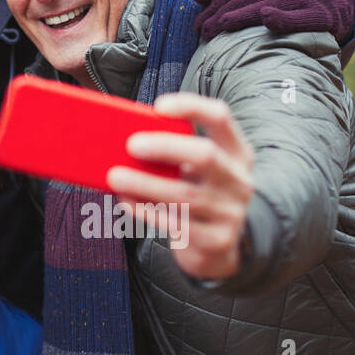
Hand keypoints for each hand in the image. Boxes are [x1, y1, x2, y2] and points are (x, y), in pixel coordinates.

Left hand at [105, 92, 254, 280]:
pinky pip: (176, 223)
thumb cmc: (195, 195)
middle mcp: (239, 180)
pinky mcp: (217, 241)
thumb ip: (171, 154)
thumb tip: (122, 138)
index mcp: (236, 152)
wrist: (217, 247)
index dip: (192, 107)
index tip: (159, 106)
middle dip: (166, 146)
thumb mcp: (194, 171)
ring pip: (185, 194)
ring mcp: (232, 213)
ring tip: (115, 176)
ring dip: (145, 183)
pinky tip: (125, 200)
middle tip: (131, 145)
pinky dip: (146, 210)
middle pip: (205, 155)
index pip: (221, 118)